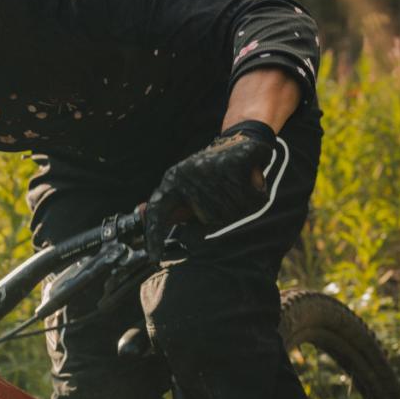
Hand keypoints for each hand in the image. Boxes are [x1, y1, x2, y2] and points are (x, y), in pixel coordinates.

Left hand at [145, 120, 276, 256]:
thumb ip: (171, 205)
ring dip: (240, 203)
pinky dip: (256, 193)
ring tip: (236, 186)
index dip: (154, 235)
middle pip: (208, 218)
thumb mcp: (187, 185)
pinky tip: (251, 180)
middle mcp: (188, 173)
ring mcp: (211, 167)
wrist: (239, 140)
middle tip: (224, 194)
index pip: (158, 211)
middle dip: (221, 212)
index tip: (154, 258)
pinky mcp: (235, 162)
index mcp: (173, 180)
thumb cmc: (210, 170)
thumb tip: (143, 213)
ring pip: (231, 209)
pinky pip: (251, 197)